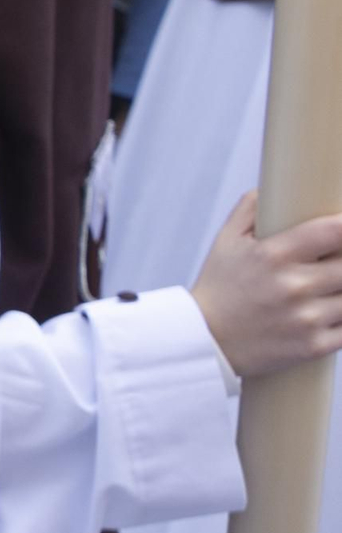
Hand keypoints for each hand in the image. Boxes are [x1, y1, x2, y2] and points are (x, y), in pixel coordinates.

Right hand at [191, 191, 341, 377]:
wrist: (204, 341)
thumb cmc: (219, 287)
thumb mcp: (226, 241)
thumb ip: (252, 209)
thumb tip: (275, 187)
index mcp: (274, 255)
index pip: (333, 231)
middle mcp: (294, 286)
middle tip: (335, 259)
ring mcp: (306, 318)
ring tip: (333, 282)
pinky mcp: (314, 345)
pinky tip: (335, 307)